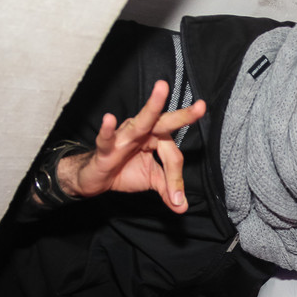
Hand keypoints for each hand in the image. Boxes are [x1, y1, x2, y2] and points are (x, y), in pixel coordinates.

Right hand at [60, 80, 205, 211]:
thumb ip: (168, 191)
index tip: (176, 198)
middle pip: (165, 123)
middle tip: (200, 107)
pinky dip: (107, 130)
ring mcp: (124, 137)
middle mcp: (142, 133)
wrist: (96, 179)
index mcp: (156, 139)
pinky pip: (107, 138)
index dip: (175, 178)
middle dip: (182, 116)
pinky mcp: (106, 148)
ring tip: (162, 89)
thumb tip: (182, 207)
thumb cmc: (125, 171)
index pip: (173, 155)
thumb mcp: (151, 181)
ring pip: (141, 122)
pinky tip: (108, 119)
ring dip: (152, 107)